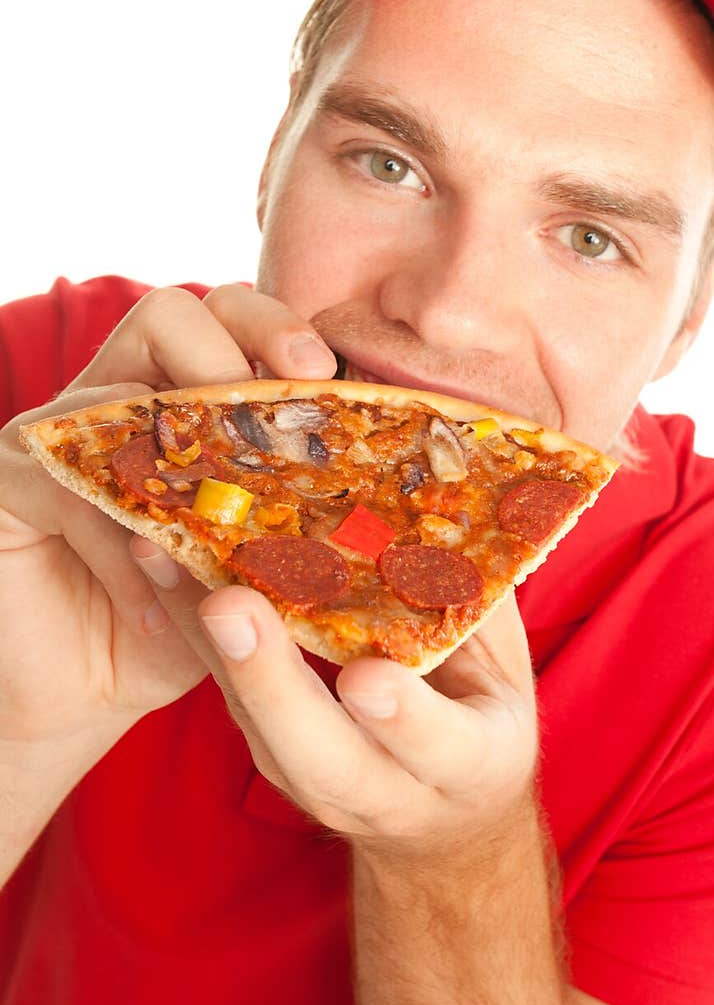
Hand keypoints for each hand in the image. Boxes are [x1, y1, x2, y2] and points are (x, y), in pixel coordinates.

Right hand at [0, 284, 337, 758]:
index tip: (322, 370)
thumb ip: (301, 526)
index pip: (233, 320)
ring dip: (175, 455)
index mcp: (190, 398)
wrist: (90, 691)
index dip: (277, 329)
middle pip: (173, 313)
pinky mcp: (9, 480)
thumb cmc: (187, 621)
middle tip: (278, 399)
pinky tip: (155, 610)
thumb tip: (383, 509)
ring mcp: (62, 433)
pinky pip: (68, 489)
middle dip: (233, 347)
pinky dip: (120, 552)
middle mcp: (123, 394)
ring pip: (112, 390)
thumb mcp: (257, 571)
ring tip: (219, 518)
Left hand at [126, 544, 538, 852]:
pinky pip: (229, 696)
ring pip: (257, 726)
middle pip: (320, 755)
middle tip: (230, 606)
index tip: (367, 678)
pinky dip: (197, 634)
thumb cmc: (481, 718)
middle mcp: (385, 791)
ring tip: (171, 561)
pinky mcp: (267, 752)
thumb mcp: (506, 672)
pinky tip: (167, 566)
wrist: (442, 824)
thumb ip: (480, 605)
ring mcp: (314, 783)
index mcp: (468, 764)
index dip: (402, 717)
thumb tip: (473, 497)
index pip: (437, 747)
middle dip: (270, 682)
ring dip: (210, 647)